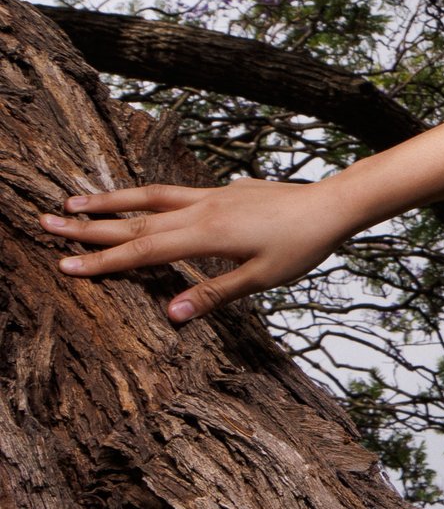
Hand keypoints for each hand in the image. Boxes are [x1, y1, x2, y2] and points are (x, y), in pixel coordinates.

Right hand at [38, 177, 347, 322]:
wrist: (330, 205)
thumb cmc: (300, 246)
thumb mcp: (260, 279)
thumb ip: (212, 296)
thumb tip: (170, 316)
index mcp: (204, 235)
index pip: (141, 250)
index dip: (102, 261)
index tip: (66, 264)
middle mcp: (199, 211)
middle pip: (133, 220)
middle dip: (88, 227)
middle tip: (46, 224)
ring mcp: (208, 197)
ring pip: (147, 197)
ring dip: (109, 201)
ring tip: (74, 202)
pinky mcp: (219, 192)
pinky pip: (170, 192)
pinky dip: (142, 195)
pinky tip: (132, 199)